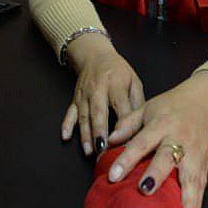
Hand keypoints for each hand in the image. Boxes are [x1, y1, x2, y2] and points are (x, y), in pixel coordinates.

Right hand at [62, 33, 143, 155]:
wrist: (95, 55)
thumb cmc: (118, 71)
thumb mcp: (134, 81)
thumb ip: (138, 102)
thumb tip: (141, 125)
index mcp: (115, 85)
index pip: (120, 106)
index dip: (123, 124)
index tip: (126, 140)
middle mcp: (98, 90)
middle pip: (98, 112)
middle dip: (100, 132)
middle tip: (103, 150)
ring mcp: (84, 95)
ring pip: (84, 116)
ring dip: (85, 134)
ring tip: (89, 151)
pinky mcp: (75, 99)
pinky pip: (70, 112)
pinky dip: (66, 124)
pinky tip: (66, 136)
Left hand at [104, 71, 207, 207]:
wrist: (201, 102)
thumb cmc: (169, 107)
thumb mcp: (145, 108)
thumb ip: (126, 125)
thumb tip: (107, 141)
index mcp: (160, 124)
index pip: (141, 143)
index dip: (127, 159)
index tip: (113, 176)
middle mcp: (179, 138)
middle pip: (167, 158)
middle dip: (156, 175)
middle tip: (144, 191)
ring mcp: (194, 153)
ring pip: (189, 175)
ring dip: (184, 197)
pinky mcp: (205, 164)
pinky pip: (200, 185)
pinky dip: (196, 202)